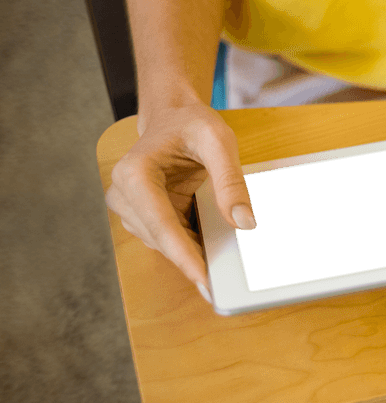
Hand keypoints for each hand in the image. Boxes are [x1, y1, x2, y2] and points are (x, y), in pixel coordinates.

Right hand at [105, 102, 254, 299]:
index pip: (162, 225)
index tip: (204, 282)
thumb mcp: (218, 141)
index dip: (185, 257)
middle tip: (225, 285)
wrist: (174, 117)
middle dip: (193, 259)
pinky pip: (170, 239)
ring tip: (224, 264)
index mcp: (135, 174)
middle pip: (163, 240)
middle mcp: (124, 194)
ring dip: (193, 252)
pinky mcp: (143, 216)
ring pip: (165, 244)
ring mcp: (131, 208)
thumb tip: (244, 222)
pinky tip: (211, 249)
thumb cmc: (191, 124)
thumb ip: (231, 180)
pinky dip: (191, 244)